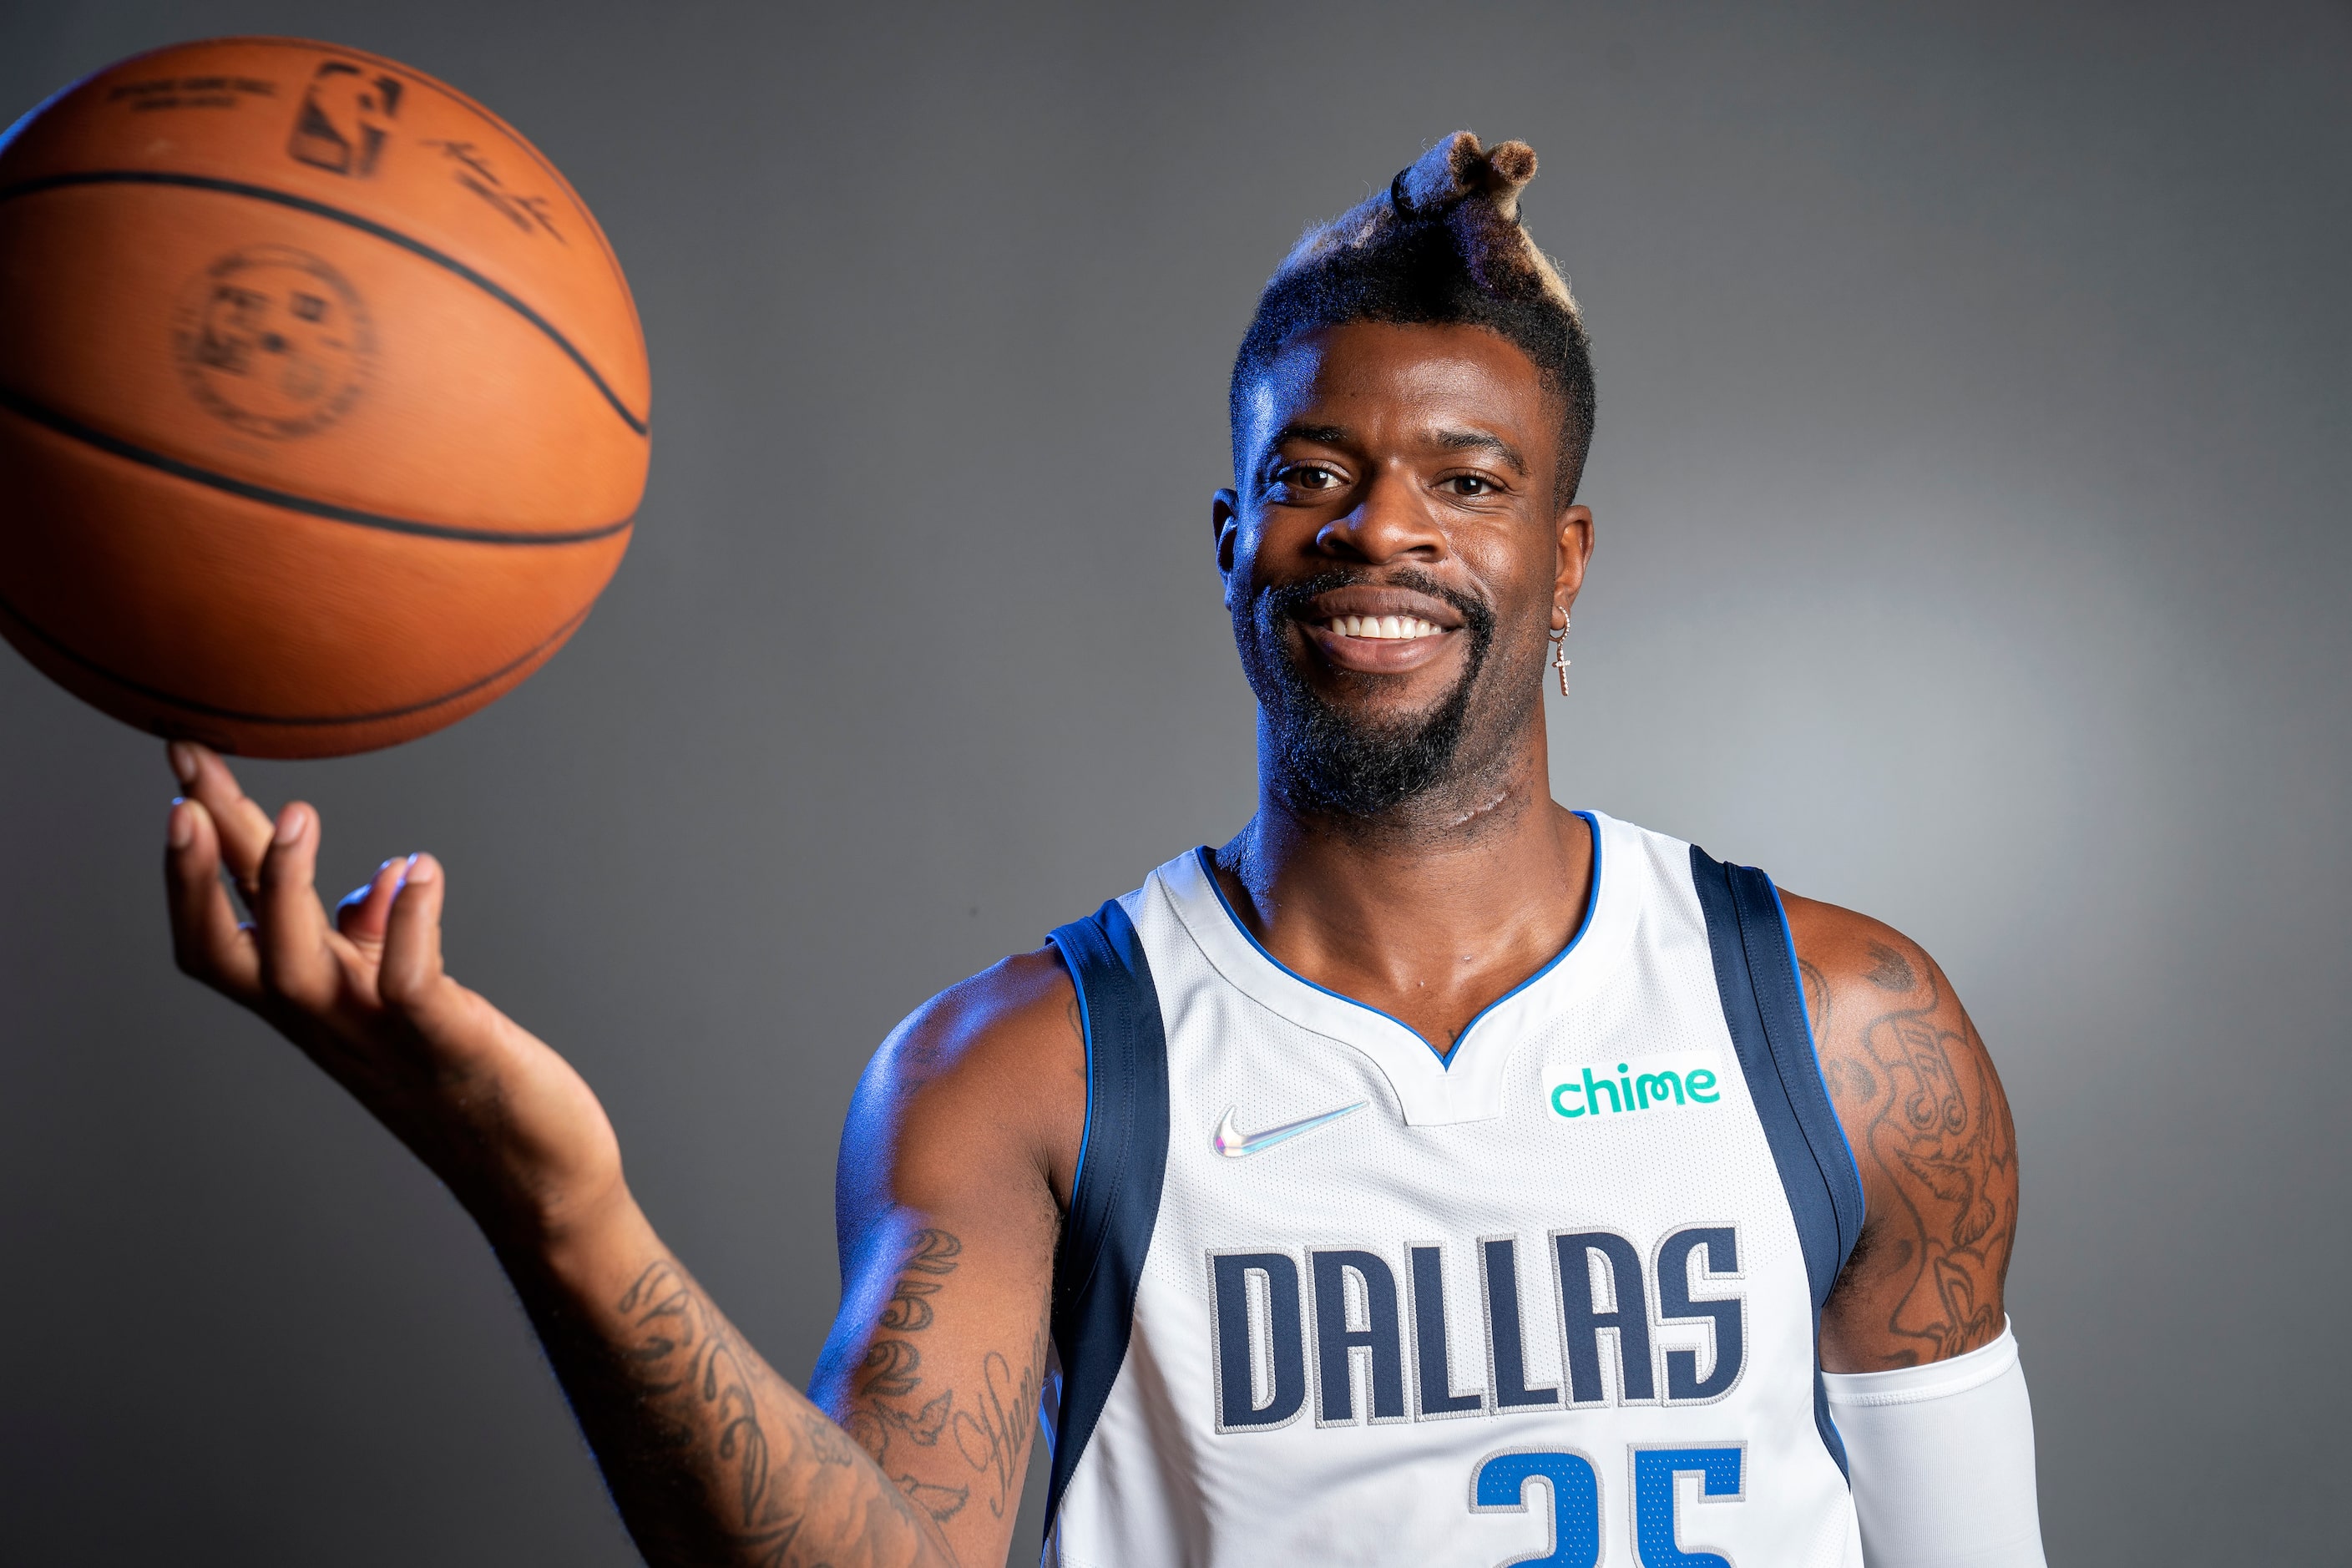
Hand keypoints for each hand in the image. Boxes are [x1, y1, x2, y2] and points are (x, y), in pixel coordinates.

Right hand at [163, 742, 626, 1251]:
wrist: (536, 1178)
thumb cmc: (472, 1080)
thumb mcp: (414, 999)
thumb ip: (386, 940)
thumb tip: (384, 874)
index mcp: (320, 1002)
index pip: (233, 920)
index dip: (200, 853)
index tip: (184, 772)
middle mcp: (332, 1023)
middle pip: (227, 949)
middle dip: (195, 871)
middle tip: (184, 787)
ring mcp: (382, 1041)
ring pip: (292, 969)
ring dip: (284, 889)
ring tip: (294, 812)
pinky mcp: (449, 1050)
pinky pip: (409, 988)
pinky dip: (410, 926)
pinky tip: (418, 869)